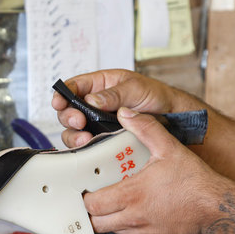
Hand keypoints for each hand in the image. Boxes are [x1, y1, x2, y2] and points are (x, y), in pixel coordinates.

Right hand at [51, 69, 205, 147]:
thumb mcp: (136, 88)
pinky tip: (89, 147)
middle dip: (68, 117)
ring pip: (73, 131)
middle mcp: (94, 105)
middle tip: (78, 122)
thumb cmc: (156, 97)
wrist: (174, 120)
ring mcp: (96, 124)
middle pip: (68, 111)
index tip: (60, 102)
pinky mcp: (102, 141)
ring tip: (84, 139)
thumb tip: (91, 100)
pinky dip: (84, 147)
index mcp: (100, 85)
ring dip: (74, 135)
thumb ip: (113, 94)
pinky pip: (86, 145)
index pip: (74, 87)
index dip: (62, 94)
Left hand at [84, 107, 230, 233]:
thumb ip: (145, 128)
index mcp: (132, 195)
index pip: (92, 205)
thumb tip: (125, 113)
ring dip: (107, 220)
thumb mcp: (169, 147)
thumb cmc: (195, 182)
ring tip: (111, 204)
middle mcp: (134, 217)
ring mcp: (143, 232)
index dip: (85, 198)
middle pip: (96, 223)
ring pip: (111, 231)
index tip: (86, 189)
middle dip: (91, 212)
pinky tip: (132, 212)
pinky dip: (125, 226)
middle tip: (94, 199)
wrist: (218, 208)